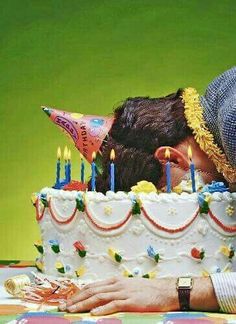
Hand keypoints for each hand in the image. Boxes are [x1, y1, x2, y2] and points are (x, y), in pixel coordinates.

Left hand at [58, 276, 178, 314]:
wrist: (163, 290)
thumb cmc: (146, 290)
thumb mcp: (127, 286)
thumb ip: (114, 290)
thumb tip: (100, 297)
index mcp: (114, 281)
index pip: (92, 286)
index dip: (78, 293)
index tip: (67, 300)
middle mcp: (116, 285)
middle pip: (92, 291)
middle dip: (76, 299)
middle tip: (63, 307)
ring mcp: (123, 292)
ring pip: (99, 297)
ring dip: (84, 304)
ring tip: (72, 310)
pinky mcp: (130, 301)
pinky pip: (114, 305)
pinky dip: (102, 309)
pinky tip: (93, 314)